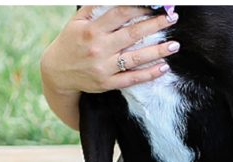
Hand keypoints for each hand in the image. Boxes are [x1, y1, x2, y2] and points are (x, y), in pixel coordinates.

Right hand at [42, 5, 177, 94]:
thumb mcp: (77, 21)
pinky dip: (149, 74)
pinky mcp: (107, 83)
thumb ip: (95, 9)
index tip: (154, 5)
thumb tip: (114, 0)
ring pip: (136, 58)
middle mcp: (99, 47)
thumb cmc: (70, 42)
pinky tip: (164, 67)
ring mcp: (104, 67)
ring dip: (158, 51)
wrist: (57, 72)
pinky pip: (132, 78)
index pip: (120, 14)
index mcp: (92, 29)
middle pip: (132, 34)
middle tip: (172, 18)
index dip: (139, 8)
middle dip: (155, 25)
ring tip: (175, 45)